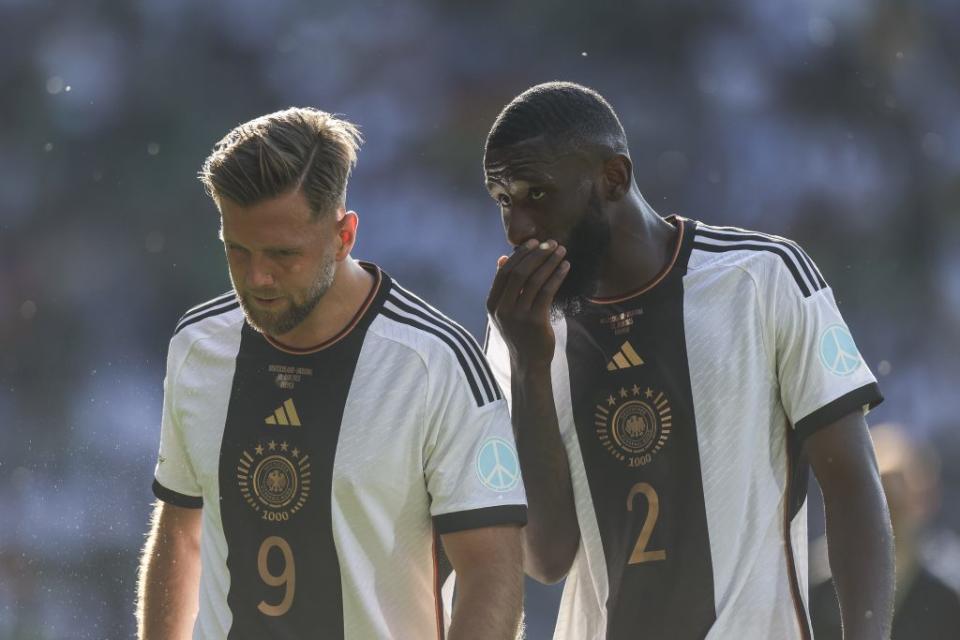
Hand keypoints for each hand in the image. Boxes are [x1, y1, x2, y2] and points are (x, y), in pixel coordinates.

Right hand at [486, 238, 568, 367]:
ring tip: (561, 251)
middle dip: (537, 254)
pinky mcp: (535, 320)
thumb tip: (502, 258)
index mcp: (493, 304)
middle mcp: (503, 308)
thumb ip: (503, 287)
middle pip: (519, 273)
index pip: (505, 272)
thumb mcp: (505, 310)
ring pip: (534, 280)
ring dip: (549, 262)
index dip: (520, 255)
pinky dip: (557, 276)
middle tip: (551, 243)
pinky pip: (547, 291)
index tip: (535, 242)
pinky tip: (565, 267)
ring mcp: (518, 315)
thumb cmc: (519, 333)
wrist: (528, 362)